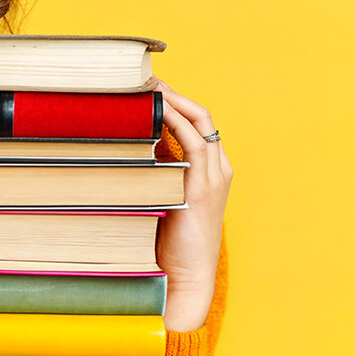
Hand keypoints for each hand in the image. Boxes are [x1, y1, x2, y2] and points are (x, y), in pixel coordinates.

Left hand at [154, 81, 232, 331]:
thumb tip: (136, 145)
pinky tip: (156, 110)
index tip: (150, 87)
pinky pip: (192, 142)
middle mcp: (218, 168)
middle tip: (146, 78)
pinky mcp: (202, 188)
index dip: (177, 101)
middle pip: (201, 116)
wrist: (186, 277)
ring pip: (199, 122)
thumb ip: (160, 171)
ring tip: (149, 86)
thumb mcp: (167, 196)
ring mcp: (213, 177)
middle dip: (175, 93)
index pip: (197, 123)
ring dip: (174, 100)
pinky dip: (176, 121)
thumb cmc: (173, 241)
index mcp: (211, 170)